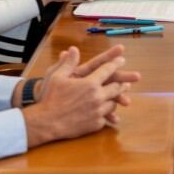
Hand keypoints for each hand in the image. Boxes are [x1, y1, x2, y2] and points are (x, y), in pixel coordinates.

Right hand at [21, 46, 139, 145]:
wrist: (47, 122)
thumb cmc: (51, 97)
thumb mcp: (56, 76)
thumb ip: (68, 63)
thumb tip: (73, 49)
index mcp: (90, 83)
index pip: (107, 70)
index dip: (115, 63)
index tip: (122, 59)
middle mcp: (97, 97)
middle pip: (116, 87)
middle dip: (122, 82)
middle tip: (126, 81)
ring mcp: (98, 112)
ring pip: (113, 103)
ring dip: (115, 98)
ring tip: (117, 96)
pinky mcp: (96, 124)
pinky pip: (106, 117)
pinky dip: (106, 113)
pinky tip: (106, 111)